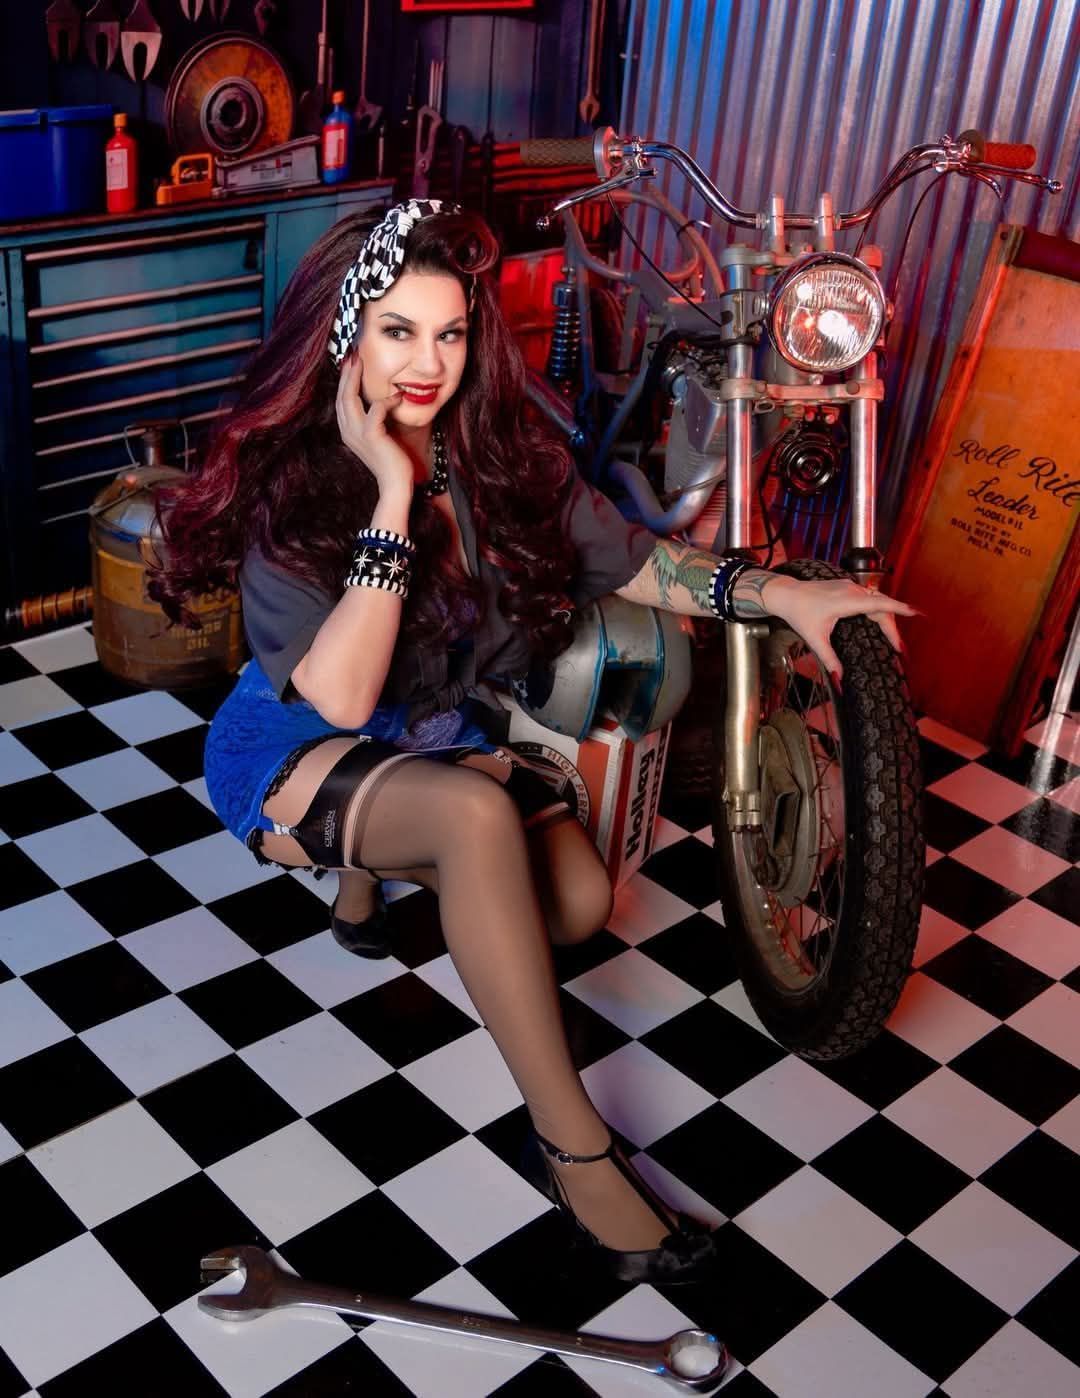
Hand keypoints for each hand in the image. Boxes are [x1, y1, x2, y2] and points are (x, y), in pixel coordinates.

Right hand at [335, 351, 411, 494]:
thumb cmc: (391, 460)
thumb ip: (374, 420)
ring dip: (354, 378)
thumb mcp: (378, 436)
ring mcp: (357, 434)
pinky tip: (397, 396)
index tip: (349, 363)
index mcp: (348, 431)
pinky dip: (385, 401)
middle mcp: (347, 431)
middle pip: (341, 396)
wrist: (395, 484)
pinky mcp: (371, 436)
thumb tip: (379, 402)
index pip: (341, 401)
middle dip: (346, 374)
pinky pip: (376, 410)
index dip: (343, 381)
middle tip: (352, 354)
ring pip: (349, 399)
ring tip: (360, 361)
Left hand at [759, 574, 918, 682]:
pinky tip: (880, 621)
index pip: (879, 605)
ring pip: (877, 601)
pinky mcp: (847, 586)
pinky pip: (869, 597)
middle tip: (900, 649)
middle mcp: (852, 591)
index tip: (916, 614)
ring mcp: (850, 586)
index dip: (899, 609)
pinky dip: (878, 609)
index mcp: (847, 601)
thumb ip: (830, 660)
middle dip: (893, 627)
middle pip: (881, 607)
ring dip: (887, 617)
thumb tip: (840, 680)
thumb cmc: (799, 614)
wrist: (786, 594)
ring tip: (894, 639)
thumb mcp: (815, 639)